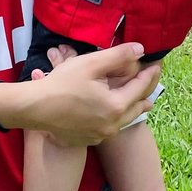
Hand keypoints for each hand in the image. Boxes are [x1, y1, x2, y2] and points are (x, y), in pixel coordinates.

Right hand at [21, 44, 161, 146]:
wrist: (34, 108)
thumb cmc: (62, 83)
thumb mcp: (91, 64)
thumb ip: (118, 56)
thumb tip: (140, 50)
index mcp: (116, 107)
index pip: (140, 88)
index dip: (149, 74)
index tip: (156, 65)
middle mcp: (112, 126)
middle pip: (137, 107)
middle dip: (145, 91)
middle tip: (150, 80)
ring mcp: (100, 136)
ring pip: (124, 120)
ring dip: (132, 106)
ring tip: (140, 98)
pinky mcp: (88, 140)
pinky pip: (109, 128)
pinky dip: (115, 116)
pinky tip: (111, 110)